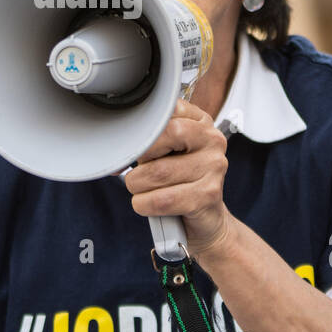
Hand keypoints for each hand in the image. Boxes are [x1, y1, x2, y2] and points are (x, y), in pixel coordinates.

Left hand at [122, 98, 232, 257]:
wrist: (206, 219)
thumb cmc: (182, 182)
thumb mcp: (169, 152)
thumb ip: (150, 140)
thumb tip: (117, 148)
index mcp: (201, 122)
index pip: (165, 111)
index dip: (142, 131)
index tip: (134, 146)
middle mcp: (212, 140)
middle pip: (159, 138)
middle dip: (140, 161)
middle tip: (142, 172)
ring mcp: (213, 167)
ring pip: (156, 172)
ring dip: (138, 187)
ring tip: (145, 190)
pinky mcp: (207, 195)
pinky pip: (161, 199)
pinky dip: (144, 204)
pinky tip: (149, 204)